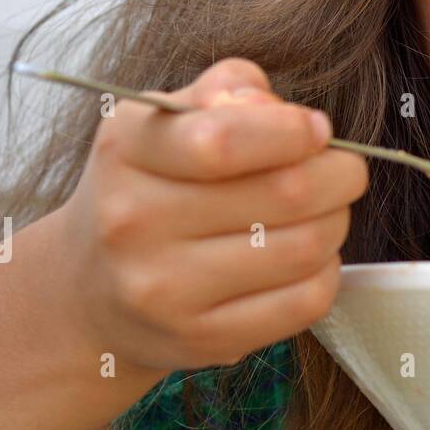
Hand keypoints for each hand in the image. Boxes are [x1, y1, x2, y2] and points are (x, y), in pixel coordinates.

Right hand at [48, 57, 366, 374]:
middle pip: (287, 192)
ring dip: (336, 221)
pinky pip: (306, 300)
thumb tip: (292, 117)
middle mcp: (134, 222)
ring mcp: (165, 290)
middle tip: (340, 170)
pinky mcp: (202, 339)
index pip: (223, 141)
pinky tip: (307, 257)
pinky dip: (327, 271)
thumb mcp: (169, 117)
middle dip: (338, 173)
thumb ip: (230, 90)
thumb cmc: (150, 184)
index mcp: (128, 150)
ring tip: (324, 211)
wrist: (89, 290)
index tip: (315, 131)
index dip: (292, 131)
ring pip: (306, 247)